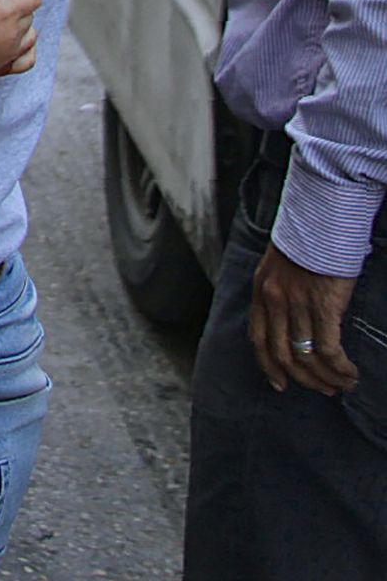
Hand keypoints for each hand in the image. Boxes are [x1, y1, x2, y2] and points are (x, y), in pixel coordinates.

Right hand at [0, 0, 40, 77]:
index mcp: (8, 13)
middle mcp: (14, 35)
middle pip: (31, 15)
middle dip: (17, 8)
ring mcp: (11, 54)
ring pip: (31, 35)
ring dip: (20, 28)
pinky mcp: (5, 67)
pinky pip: (29, 59)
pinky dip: (25, 50)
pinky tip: (12, 43)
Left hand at [250, 241, 359, 393]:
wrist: (321, 218)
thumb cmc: (308, 239)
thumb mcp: (280, 265)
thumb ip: (281, 290)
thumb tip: (294, 315)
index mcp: (261, 291)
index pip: (258, 338)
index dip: (268, 366)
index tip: (279, 384)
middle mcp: (275, 301)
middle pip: (282, 354)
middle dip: (303, 378)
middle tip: (323, 390)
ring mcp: (297, 305)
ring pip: (306, 356)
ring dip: (325, 377)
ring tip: (342, 385)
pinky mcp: (324, 307)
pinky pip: (329, 349)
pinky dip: (339, 367)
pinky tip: (350, 373)